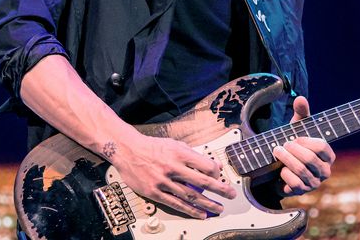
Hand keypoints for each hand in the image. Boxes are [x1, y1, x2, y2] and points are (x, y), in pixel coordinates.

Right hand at [108, 133, 236, 218]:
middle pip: (202, 182)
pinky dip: (190, 210)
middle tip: (231, 194)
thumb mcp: (175, 144)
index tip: (220, 177)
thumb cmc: (152, 147)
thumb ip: (194, 155)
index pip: (205, 165)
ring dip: (207, 204)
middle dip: (220, 189)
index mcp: (180, 153)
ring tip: (219, 208)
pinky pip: (176, 203)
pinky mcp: (155, 192)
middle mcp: (173, 167)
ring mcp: (164, 181)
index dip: (216, 173)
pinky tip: (200, 214)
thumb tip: (213, 164)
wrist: (127, 150)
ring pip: (191, 195)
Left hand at [272, 96, 335, 195]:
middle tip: (281, 145)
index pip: (322, 147)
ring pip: (301, 170)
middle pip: (310, 159)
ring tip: (277, 152)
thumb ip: (301, 113)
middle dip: (292, 150)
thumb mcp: (297, 129)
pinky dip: (285, 174)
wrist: (279, 168)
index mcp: (328, 155)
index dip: (306, 142)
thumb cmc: (294, 146)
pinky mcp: (302, 192)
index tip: (295, 137)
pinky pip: (294, 183)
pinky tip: (280, 169)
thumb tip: (300, 98)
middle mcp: (325, 170)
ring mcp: (314, 183)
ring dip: (285, 159)